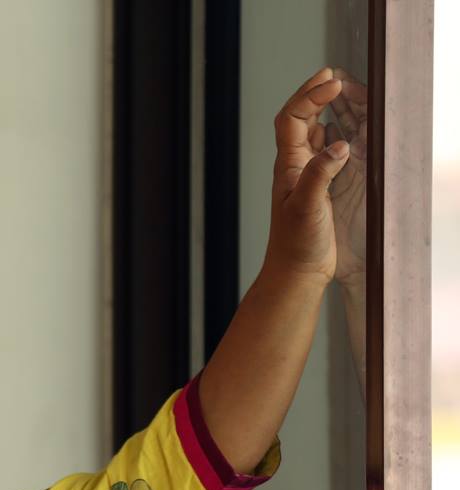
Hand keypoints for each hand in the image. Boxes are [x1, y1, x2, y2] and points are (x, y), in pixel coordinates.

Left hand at [261, 66, 354, 284]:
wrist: (296, 271)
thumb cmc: (297, 244)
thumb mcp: (307, 208)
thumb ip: (320, 175)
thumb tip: (340, 144)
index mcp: (289, 165)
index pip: (293, 118)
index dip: (310, 96)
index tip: (334, 82)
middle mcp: (295, 164)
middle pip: (300, 118)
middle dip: (315, 93)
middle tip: (334, 75)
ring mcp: (306, 174)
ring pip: (314, 131)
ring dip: (326, 109)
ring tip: (343, 91)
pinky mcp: (319, 185)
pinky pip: (325, 150)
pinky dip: (334, 132)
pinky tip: (341, 128)